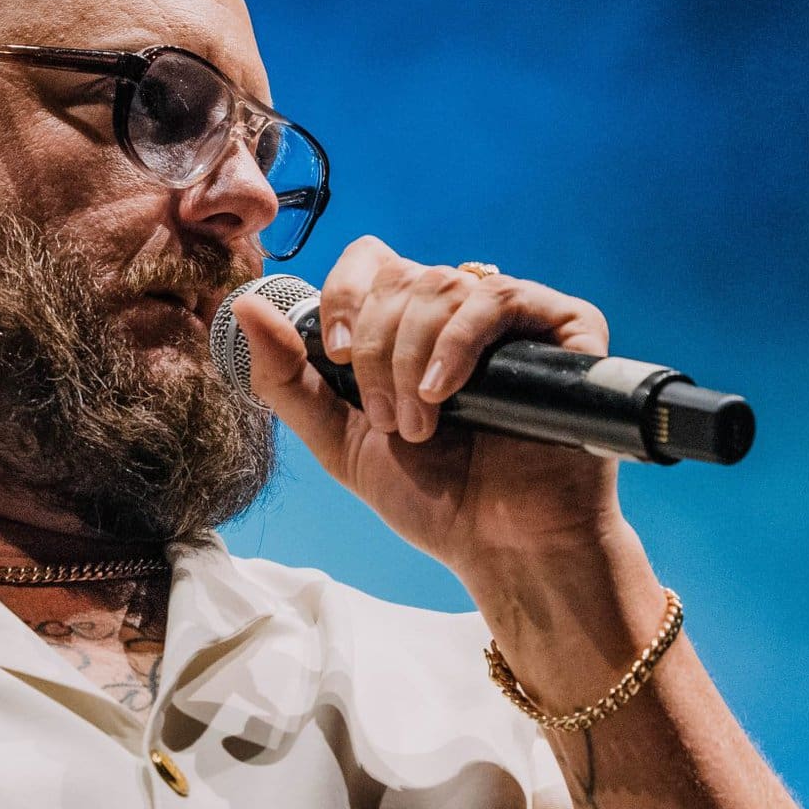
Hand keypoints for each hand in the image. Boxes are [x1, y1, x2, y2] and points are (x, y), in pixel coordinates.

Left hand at [231, 236, 626, 580]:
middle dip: (376, 351)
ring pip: (443, 286)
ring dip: (412, 358)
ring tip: (419, 423)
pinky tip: (445, 391)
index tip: (335, 356)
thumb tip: (244, 306)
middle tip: (388, 419)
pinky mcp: (564, 329)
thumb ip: (287, 377)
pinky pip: (502, 298)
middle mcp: (459, 311)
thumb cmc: (432, 496)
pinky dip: (459, 342)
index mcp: (409, 324)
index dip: (344, 295)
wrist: (503, 547)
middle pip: (400, 278)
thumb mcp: (339, 439)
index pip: (369, 261)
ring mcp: (513, 318)